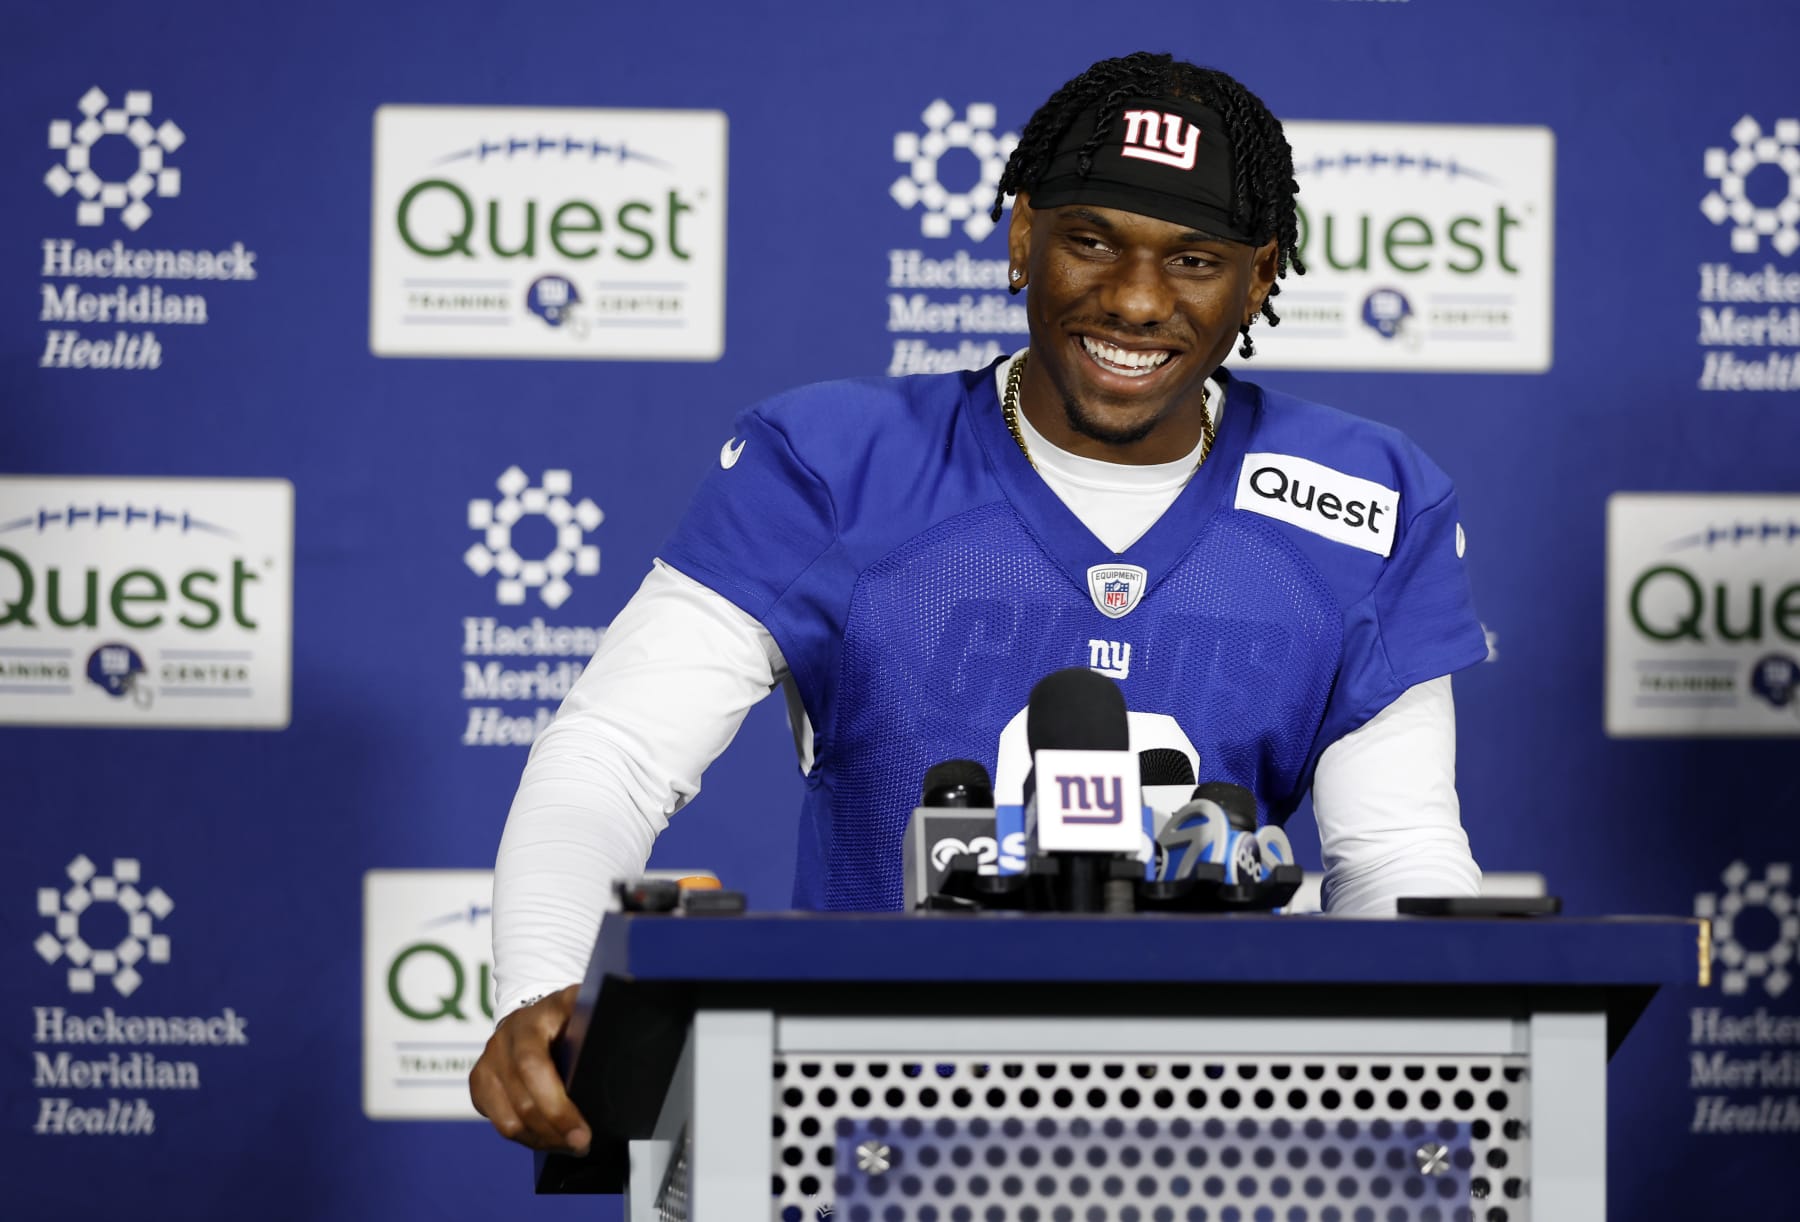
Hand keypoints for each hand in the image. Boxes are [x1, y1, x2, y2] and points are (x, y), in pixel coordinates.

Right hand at [469, 984, 590, 1153]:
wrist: (534, 1015)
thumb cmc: (569, 1018)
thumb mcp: (586, 1010)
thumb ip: (599, 1021)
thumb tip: (624, 1037)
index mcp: (536, 1017)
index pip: (534, 1066)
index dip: (557, 1106)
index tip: (583, 1133)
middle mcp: (507, 1036)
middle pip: (524, 1099)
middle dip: (555, 1129)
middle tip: (582, 1145)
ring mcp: (489, 1060)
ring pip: (510, 1119)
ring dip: (542, 1140)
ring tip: (570, 1146)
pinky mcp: (479, 1081)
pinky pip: (499, 1122)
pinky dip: (527, 1138)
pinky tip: (549, 1140)